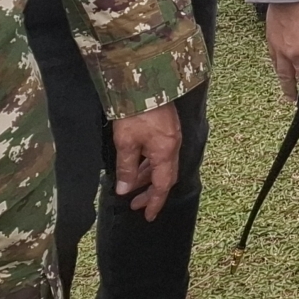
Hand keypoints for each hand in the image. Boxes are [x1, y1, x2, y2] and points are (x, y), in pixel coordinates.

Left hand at [110, 103, 181, 219]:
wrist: (144, 82)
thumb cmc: (135, 113)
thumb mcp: (125, 143)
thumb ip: (126, 168)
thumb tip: (125, 190)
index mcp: (165, 152)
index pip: (162, 185)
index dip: (154, 202)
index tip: (147, 216)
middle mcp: (173, 146)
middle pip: (165, 176)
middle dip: (150, 192)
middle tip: (134, 204)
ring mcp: (171, 136)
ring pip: (161, 164)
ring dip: (147, 177)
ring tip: (130, 185)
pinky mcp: (167, 128)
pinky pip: (160, 153)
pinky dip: (149, 163)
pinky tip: (136, 164)